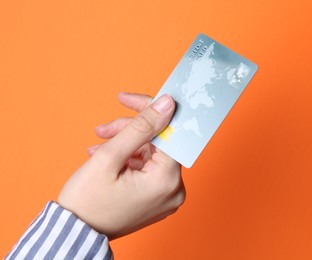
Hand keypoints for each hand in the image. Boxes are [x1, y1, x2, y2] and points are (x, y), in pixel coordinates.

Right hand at [57, 93, 184, 239]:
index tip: (129, 101)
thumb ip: (141, 127)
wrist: (75, 233)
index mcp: (167, 181)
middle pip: (158, 143)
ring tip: (97, 147)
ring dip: (125, 145)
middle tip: (103, 129)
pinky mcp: (156, 199)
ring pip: (151, 154)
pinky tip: (106, 157)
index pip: (169, 132)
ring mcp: (166, 196)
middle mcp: (174, 190)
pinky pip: (147, 169)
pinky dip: (128, 159)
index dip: (149, 112)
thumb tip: (167, 103)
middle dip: (130, 131)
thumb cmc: (87, 201)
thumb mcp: (110, 157)